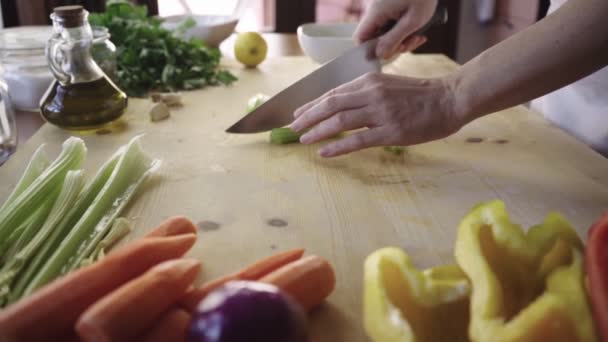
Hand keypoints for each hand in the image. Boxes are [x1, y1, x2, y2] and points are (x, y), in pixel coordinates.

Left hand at [290, 72, 461, 157]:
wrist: (449, 99)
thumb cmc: (421, 94)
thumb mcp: (388, 85)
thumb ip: (366, 93)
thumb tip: (342, 106)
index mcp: (369, 81)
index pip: (333, 93)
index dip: (312, 104)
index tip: (298, 113)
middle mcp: (371, 94)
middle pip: (330, 105)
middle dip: (308, 117)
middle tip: (292, 127)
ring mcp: (380, 113)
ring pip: (339, 122)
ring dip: (317, 131)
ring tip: (303, 139)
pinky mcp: (390, 132)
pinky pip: (357, 140)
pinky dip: (337, 147)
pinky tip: (324, 153)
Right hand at [355, 0, 437, 57]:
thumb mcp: (413, 21)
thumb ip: (394, 39)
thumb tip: (380, 54)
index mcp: (376, 12)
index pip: (360, 37)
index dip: (370, 49)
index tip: (387, 52)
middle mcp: (374, 9)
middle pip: (373, 37)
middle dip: (393, 45)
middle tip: (411, 42)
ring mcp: (380, 7)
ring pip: (383, 32)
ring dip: (400, 39)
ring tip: (417, 36)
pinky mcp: (387, 7)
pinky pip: (388, 25)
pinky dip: (400, 31)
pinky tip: (415, 31)